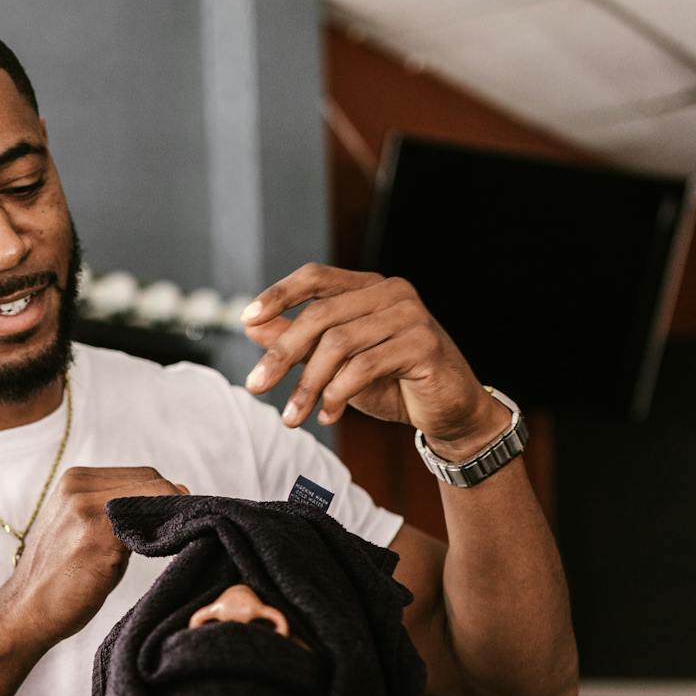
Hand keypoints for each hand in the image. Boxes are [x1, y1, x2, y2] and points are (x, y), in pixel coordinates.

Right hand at [0, 465, 188, 649]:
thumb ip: (117, 512)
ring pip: (154, 497)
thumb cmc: (59, 578)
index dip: (166, 496)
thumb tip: (172, 499)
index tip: (180, 519)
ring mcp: (87, 508)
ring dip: (172, 518)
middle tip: (185, 531)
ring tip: (175, 545)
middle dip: (173, 504)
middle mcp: (78, 487)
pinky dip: (165, 534)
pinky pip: (150, 522)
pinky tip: (164, 554)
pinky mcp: (99, 535)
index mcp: (74, 480)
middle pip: (151, 481)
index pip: (141, 475)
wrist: (25, 612)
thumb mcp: (82, 530)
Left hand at [240, 265, 506, 455]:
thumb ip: (300, 342)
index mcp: (368, 287)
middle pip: (320, 316)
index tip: (247, 319)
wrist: (449, 411)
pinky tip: (328, 414)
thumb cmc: (393, 383)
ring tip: (293, 417)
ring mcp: (410, 315)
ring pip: (338, 344)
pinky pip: (364, 366)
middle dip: (282, 354)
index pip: (315, 277)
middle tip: (256, 386)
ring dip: (307, 385)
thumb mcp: (336, 363)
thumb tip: (253, 326)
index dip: (279, 295)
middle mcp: (390, 292)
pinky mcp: (423, 344)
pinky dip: (338, 394)